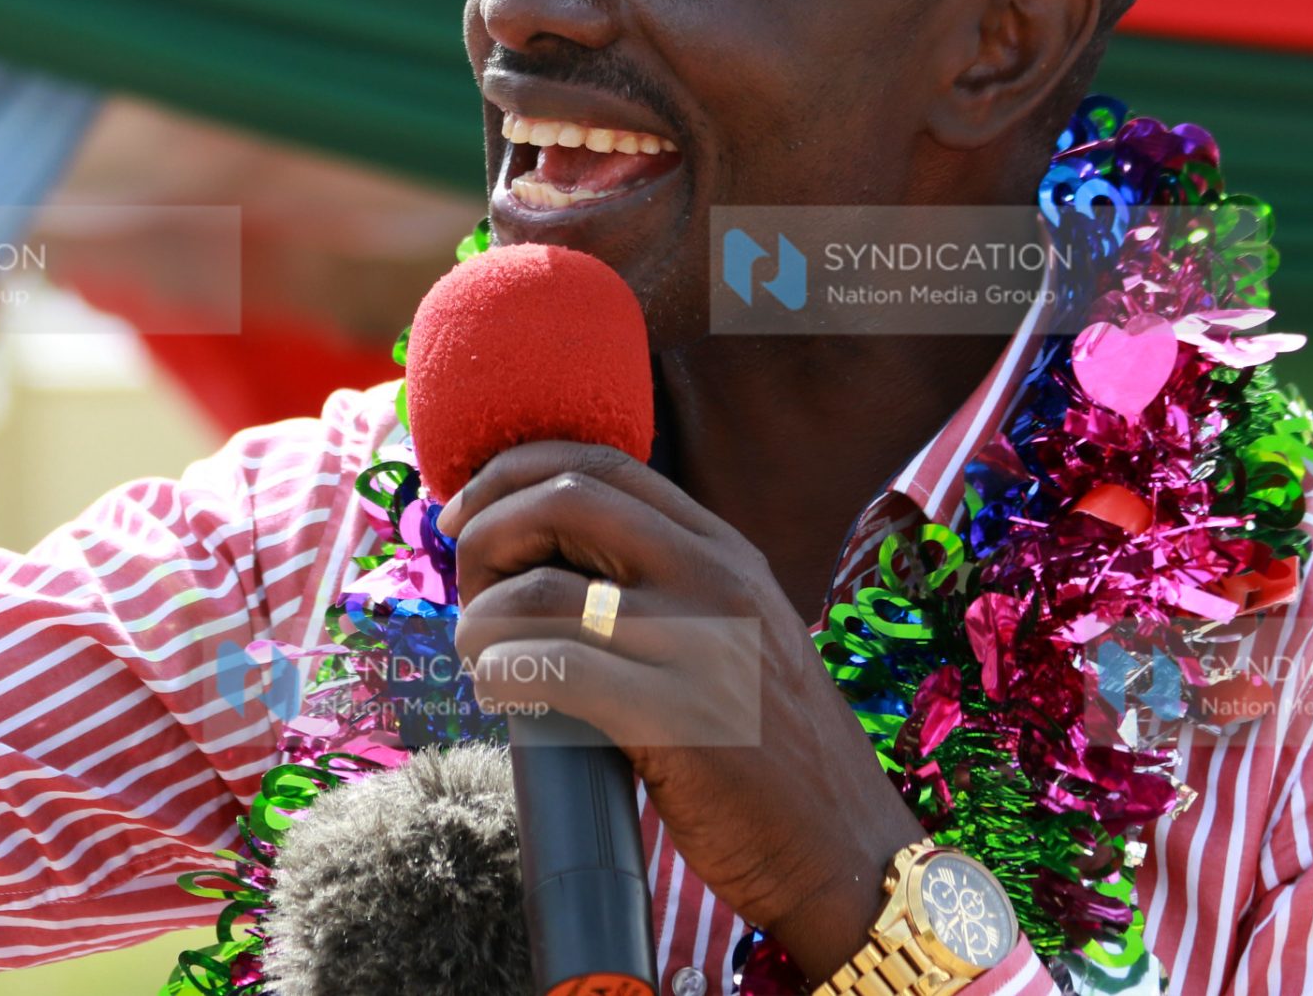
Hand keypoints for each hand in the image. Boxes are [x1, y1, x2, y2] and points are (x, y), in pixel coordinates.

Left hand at [442, 442, 923, 981]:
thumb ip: (662, 586)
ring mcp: (699, 646)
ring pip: (541, 590)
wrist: (845, 850)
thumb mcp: (736, 632)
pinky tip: (498, 693)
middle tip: (467, 589)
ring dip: (481, 620)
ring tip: (479, 657)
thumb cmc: (772, 751)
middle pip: (562, 500)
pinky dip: (501, 675)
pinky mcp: (676, 720)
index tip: (467, 513)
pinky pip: (552, 670)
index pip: (601, 463)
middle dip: (487, 534)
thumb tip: (539, 564)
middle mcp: (715, 578)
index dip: (513, 474)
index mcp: (724, 549)